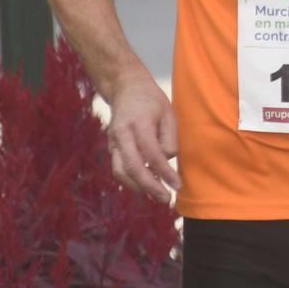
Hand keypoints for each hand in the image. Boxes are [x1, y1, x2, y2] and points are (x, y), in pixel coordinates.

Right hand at [102, 74, 178, 203]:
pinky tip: (146, 187)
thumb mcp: (168, 113)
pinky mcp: (111, 147)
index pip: (152, 155)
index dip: (165, 173)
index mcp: (138, 124)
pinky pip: (118, 169)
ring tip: (156, 196)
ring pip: (120, 172)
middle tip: (166, 199)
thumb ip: (169, 137)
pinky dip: (130, 181)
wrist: (125, 88)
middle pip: (132, 167)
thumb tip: (167, 161)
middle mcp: (121, 134)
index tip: (177, 185)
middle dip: (150, 187)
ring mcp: (113, 141)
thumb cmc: (151, 101)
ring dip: (138, 188)